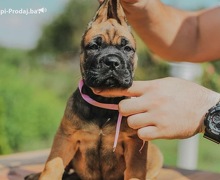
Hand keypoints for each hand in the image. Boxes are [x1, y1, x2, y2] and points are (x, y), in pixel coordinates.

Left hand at [93, 77, 219, 140]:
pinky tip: (151, 128)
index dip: (109, 90)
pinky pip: (142, 134)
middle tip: (132, 110)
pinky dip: (143, 133)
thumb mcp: (167, 83)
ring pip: (130, 122)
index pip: (125, 88)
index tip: (97, 91)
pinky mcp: (162, 131)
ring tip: (145, 120)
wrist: (206, 108)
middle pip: (123, 108)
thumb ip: (149, 87)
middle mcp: (152, 101)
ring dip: (134, 122)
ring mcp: (157, 117)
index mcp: (153, 87)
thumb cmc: (186, 93)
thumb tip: (132, 90)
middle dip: (124, 110)